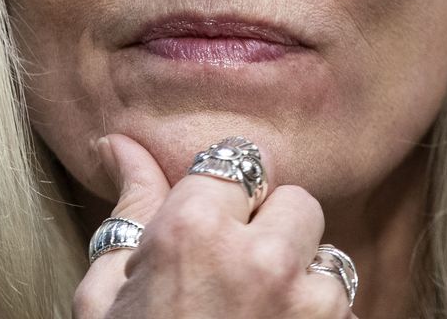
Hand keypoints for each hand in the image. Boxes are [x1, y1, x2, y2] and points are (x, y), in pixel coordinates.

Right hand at [73, 134, 357, 318]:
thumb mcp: (104, 297)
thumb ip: (128, 211)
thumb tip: (118, 144)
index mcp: (194, 234)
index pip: (235, 162)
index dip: (221, 197)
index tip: (207, 228)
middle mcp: (262, 260)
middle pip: (296, 202)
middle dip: (270, 231)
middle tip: (230, 280)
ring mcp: (311, 309)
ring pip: (328, 258)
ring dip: (301, 282)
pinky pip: (342, 310)